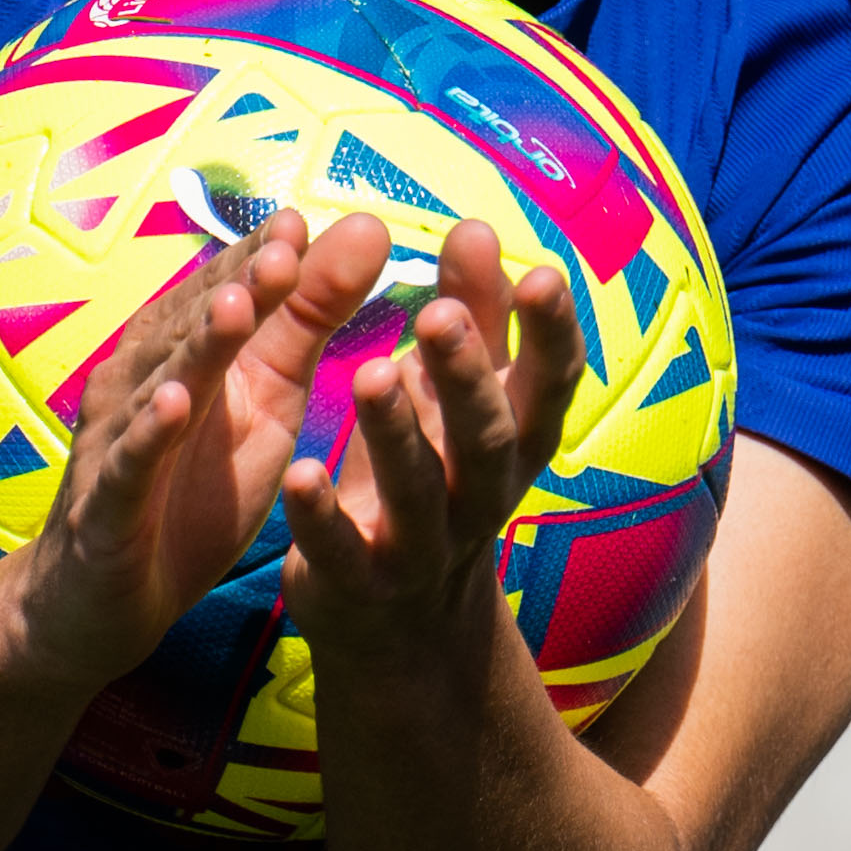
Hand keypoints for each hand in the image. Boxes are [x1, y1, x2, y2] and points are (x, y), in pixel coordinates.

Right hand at [0, 207, 392, 693]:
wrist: (101, 600)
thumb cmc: (191, 486)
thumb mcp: (267, 400)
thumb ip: (310, 318)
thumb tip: (370, 226)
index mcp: (185, 351)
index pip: (225, 291)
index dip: (264, 258)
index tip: (307, 221)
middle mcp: (143, 382)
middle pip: (193, 327)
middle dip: (239, 286)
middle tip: (287, 249)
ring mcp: (118, 443)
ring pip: (159, 385)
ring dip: (197, 346)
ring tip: (238, 308)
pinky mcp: (106, 510)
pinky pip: (128, 467)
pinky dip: (147, 436)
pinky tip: (175, 406)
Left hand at [280, 218, 583, 656]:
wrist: (403, 626)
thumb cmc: (436, 475)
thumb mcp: (459, 399)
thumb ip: (472, 316)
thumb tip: (479, 225)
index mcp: (514, 442)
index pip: (550, 386)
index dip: (553, 336)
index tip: (543, 274)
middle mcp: (481, 495)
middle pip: (487, 437)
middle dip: (468, 376)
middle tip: (439, 316)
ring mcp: (424, 545)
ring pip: (417, 489)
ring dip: (395, 432)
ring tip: (369, 372)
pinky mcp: (361, 583)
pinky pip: (343, 552)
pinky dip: (321, 518)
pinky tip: (298, 474)